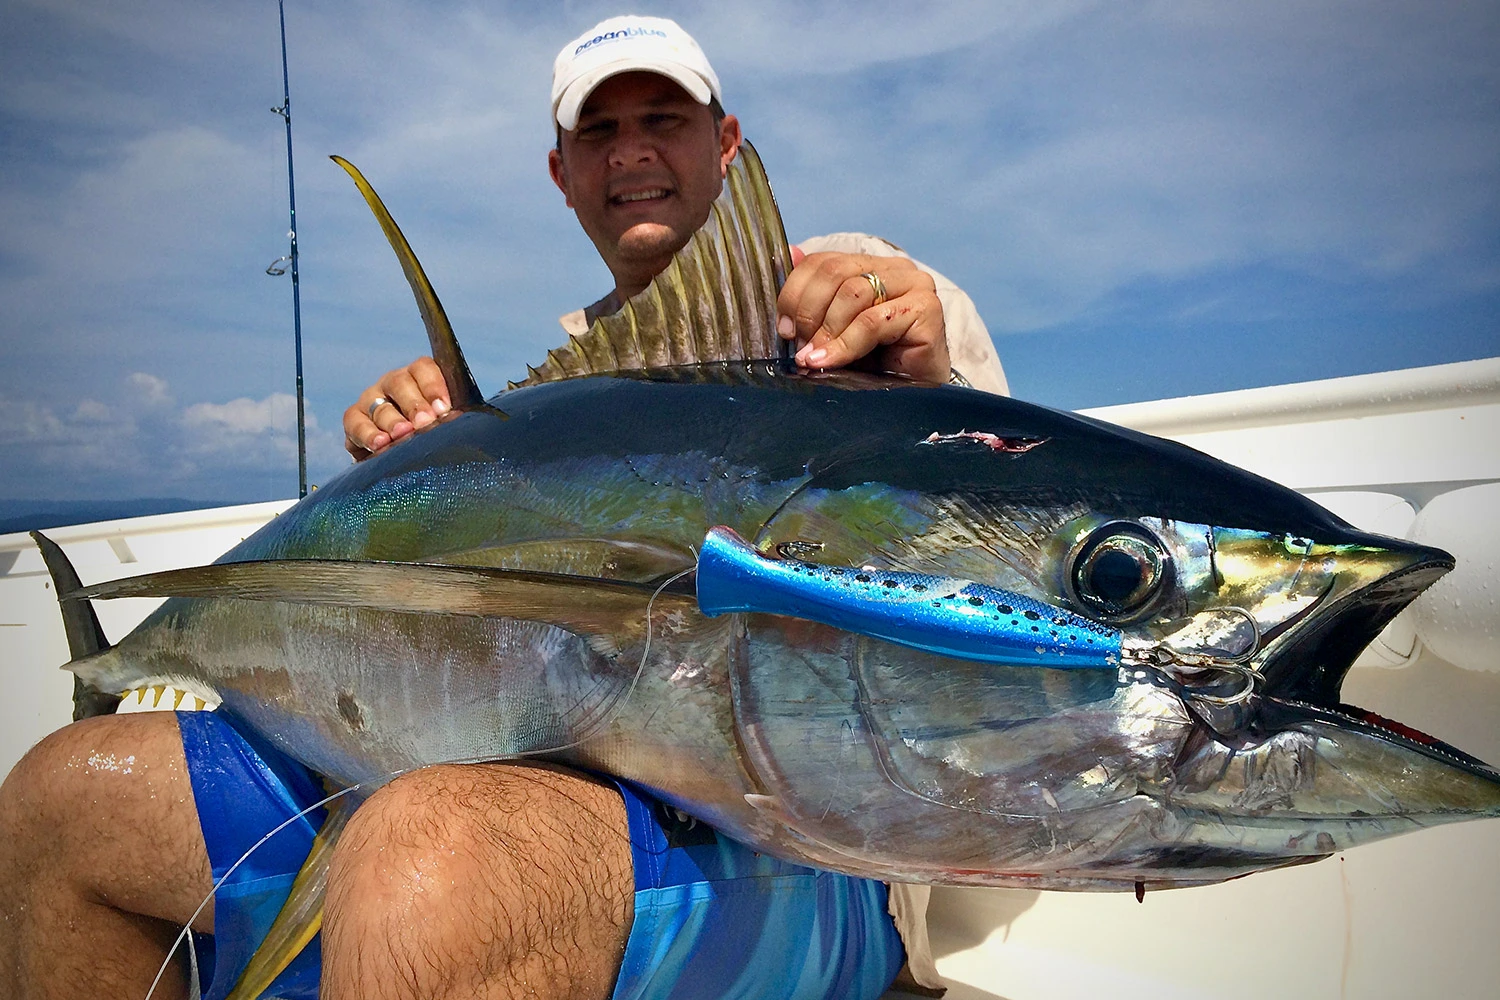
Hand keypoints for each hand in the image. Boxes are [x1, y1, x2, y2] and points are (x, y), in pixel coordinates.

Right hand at [343, 357, 450, 459]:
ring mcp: (371, 400)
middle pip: (400, 383)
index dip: (433, 386)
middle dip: (414, 404)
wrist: (403, 458)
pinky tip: (380, 445)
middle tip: (425, 422)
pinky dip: (368, 434)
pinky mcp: (354, 420)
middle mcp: (392, 383)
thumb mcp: (446, 422)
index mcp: (419, 378)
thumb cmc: (433, 434)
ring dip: (393, 421)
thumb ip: (453, 417)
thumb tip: (463, 420)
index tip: (444, 408)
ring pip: (380, 406)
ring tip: (403, 435)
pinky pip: (356, 423)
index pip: (424, 368)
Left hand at [776, 249, 950, 383]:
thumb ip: (813, 297)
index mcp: (870, 264)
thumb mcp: (834, 330)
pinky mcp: (926, 308)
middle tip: (799, 345)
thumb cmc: (875, 362)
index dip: (795, 292)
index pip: (823, 260)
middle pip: (836, 272)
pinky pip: (872, 322)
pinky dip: (845, 345)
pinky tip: (830, 361)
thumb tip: (788, 254)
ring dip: (827, 330)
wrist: (915, 392)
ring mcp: (914, 285)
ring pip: (854, 293)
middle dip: (809, 311)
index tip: (784, 328)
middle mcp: (895, 268)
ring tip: (812, 358)